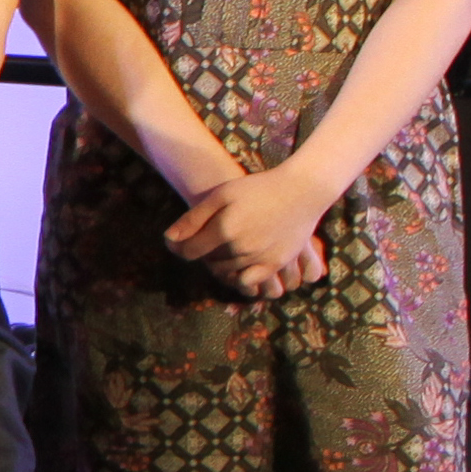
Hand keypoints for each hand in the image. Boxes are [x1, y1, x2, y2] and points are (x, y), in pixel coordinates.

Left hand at [168, 158, 338, 289]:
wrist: (301, 191)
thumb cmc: (257, 188)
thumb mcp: (221, 195)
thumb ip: (193, 219)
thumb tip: (169, 240)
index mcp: (224, 229)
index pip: (189, 252)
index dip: (180, 249)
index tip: (181, 243)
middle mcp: (240, 248)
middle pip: (208, 263)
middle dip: (203, 255)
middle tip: (208, 242)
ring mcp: (260, 258)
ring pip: (228, 273)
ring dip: (220, 265)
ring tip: (225, 249)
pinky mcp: (276, 264)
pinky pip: (251, 283)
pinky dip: (240, 279)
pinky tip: (239, 266)